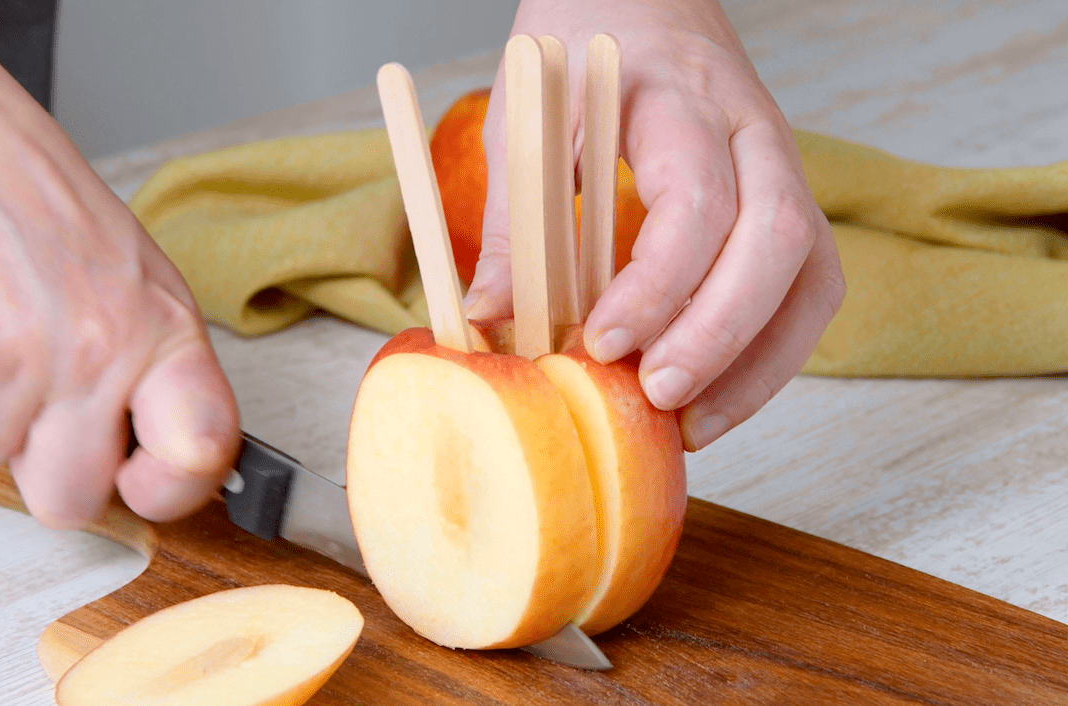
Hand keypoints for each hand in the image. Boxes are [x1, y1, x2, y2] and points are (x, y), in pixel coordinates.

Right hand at [0, 0, 240, 527]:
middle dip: (44, 468)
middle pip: (69, 501)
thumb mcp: (141, 284)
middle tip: (37, 405)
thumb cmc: (50, 209)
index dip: (170, 492)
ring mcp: (13, 350)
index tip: (141, 482)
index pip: (202, 454)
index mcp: (163, 331)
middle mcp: (98, 348)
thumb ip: (155, 376)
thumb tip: (160, 467)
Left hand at [465, 0, 844, 450]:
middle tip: (655, 395)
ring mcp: (781, 167)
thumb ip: (517, 215)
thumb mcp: (530, 113)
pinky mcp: (786, 201)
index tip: (603, 341)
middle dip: (720, 335)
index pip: (696, 198)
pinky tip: (717, 396)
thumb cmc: (582, 41)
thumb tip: (491, 316)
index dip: (658, 283)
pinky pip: (807, 286)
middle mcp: (751, 133)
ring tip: (693, 426)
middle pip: (777, 240)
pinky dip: (770, 352)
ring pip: (811, 273)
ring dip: (759, 363)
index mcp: (680, 100)